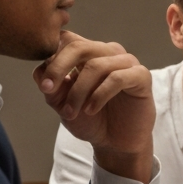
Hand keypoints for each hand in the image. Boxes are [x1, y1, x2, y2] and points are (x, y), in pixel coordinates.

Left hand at [33, 31, 153, 182]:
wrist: (115, 144)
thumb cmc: (91, 121)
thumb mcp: (62, 104)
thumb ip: (51, 86)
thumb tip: (41, 70)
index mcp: (88, 54)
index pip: (67, 40)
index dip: (51, 57)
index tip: (44, 85)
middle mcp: (108, 53)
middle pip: (79, 46)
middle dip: (59, 68)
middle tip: (49, 91)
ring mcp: (127, 63)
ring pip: (96, 65)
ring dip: (78, 91)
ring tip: (71, 112)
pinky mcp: (142, 77)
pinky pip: (117, 78)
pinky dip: (99, 95)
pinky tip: (91, 109)